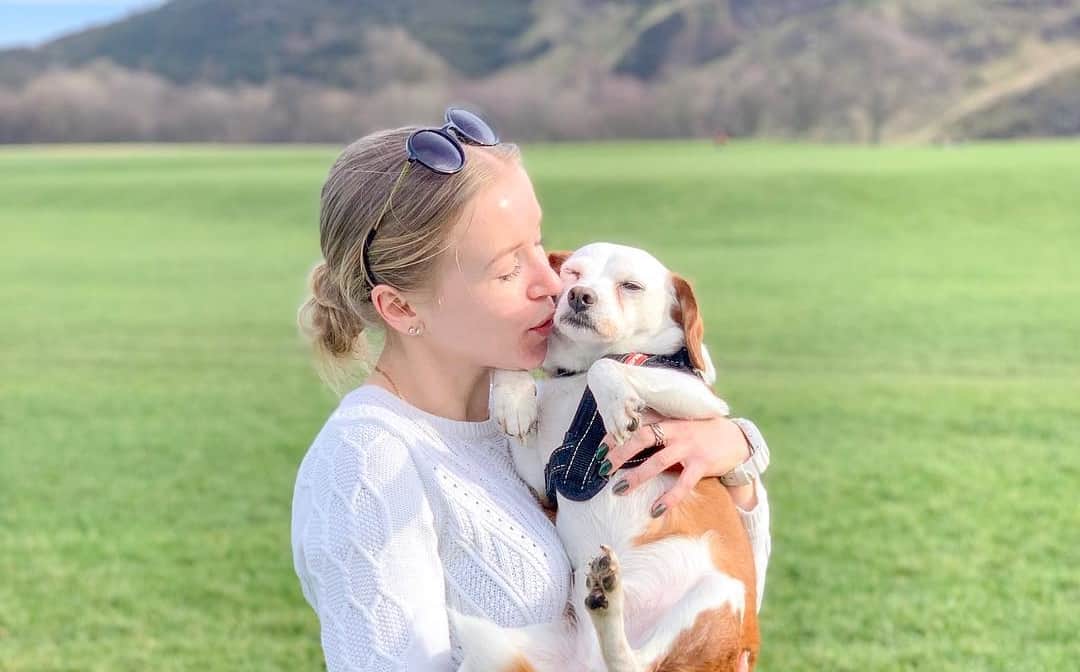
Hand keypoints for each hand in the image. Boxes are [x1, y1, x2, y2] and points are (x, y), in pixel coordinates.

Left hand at [598, 410, 751, 515]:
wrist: (738, 440)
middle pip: (643, 437)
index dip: (617, 434)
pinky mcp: (702, 464)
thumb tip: (627, 441)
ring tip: (619, 489)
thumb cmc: (702, 433)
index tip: (599, 448)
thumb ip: (659, 431)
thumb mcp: (680, 426)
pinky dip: (668, 497)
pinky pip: (683, 483)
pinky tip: (655, 509)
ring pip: (658, 461)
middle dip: (620, 452)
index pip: (637, 424)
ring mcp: (690, 447)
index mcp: (669, 420)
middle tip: (603, 467)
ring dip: (637, 476)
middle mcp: (677, 431)